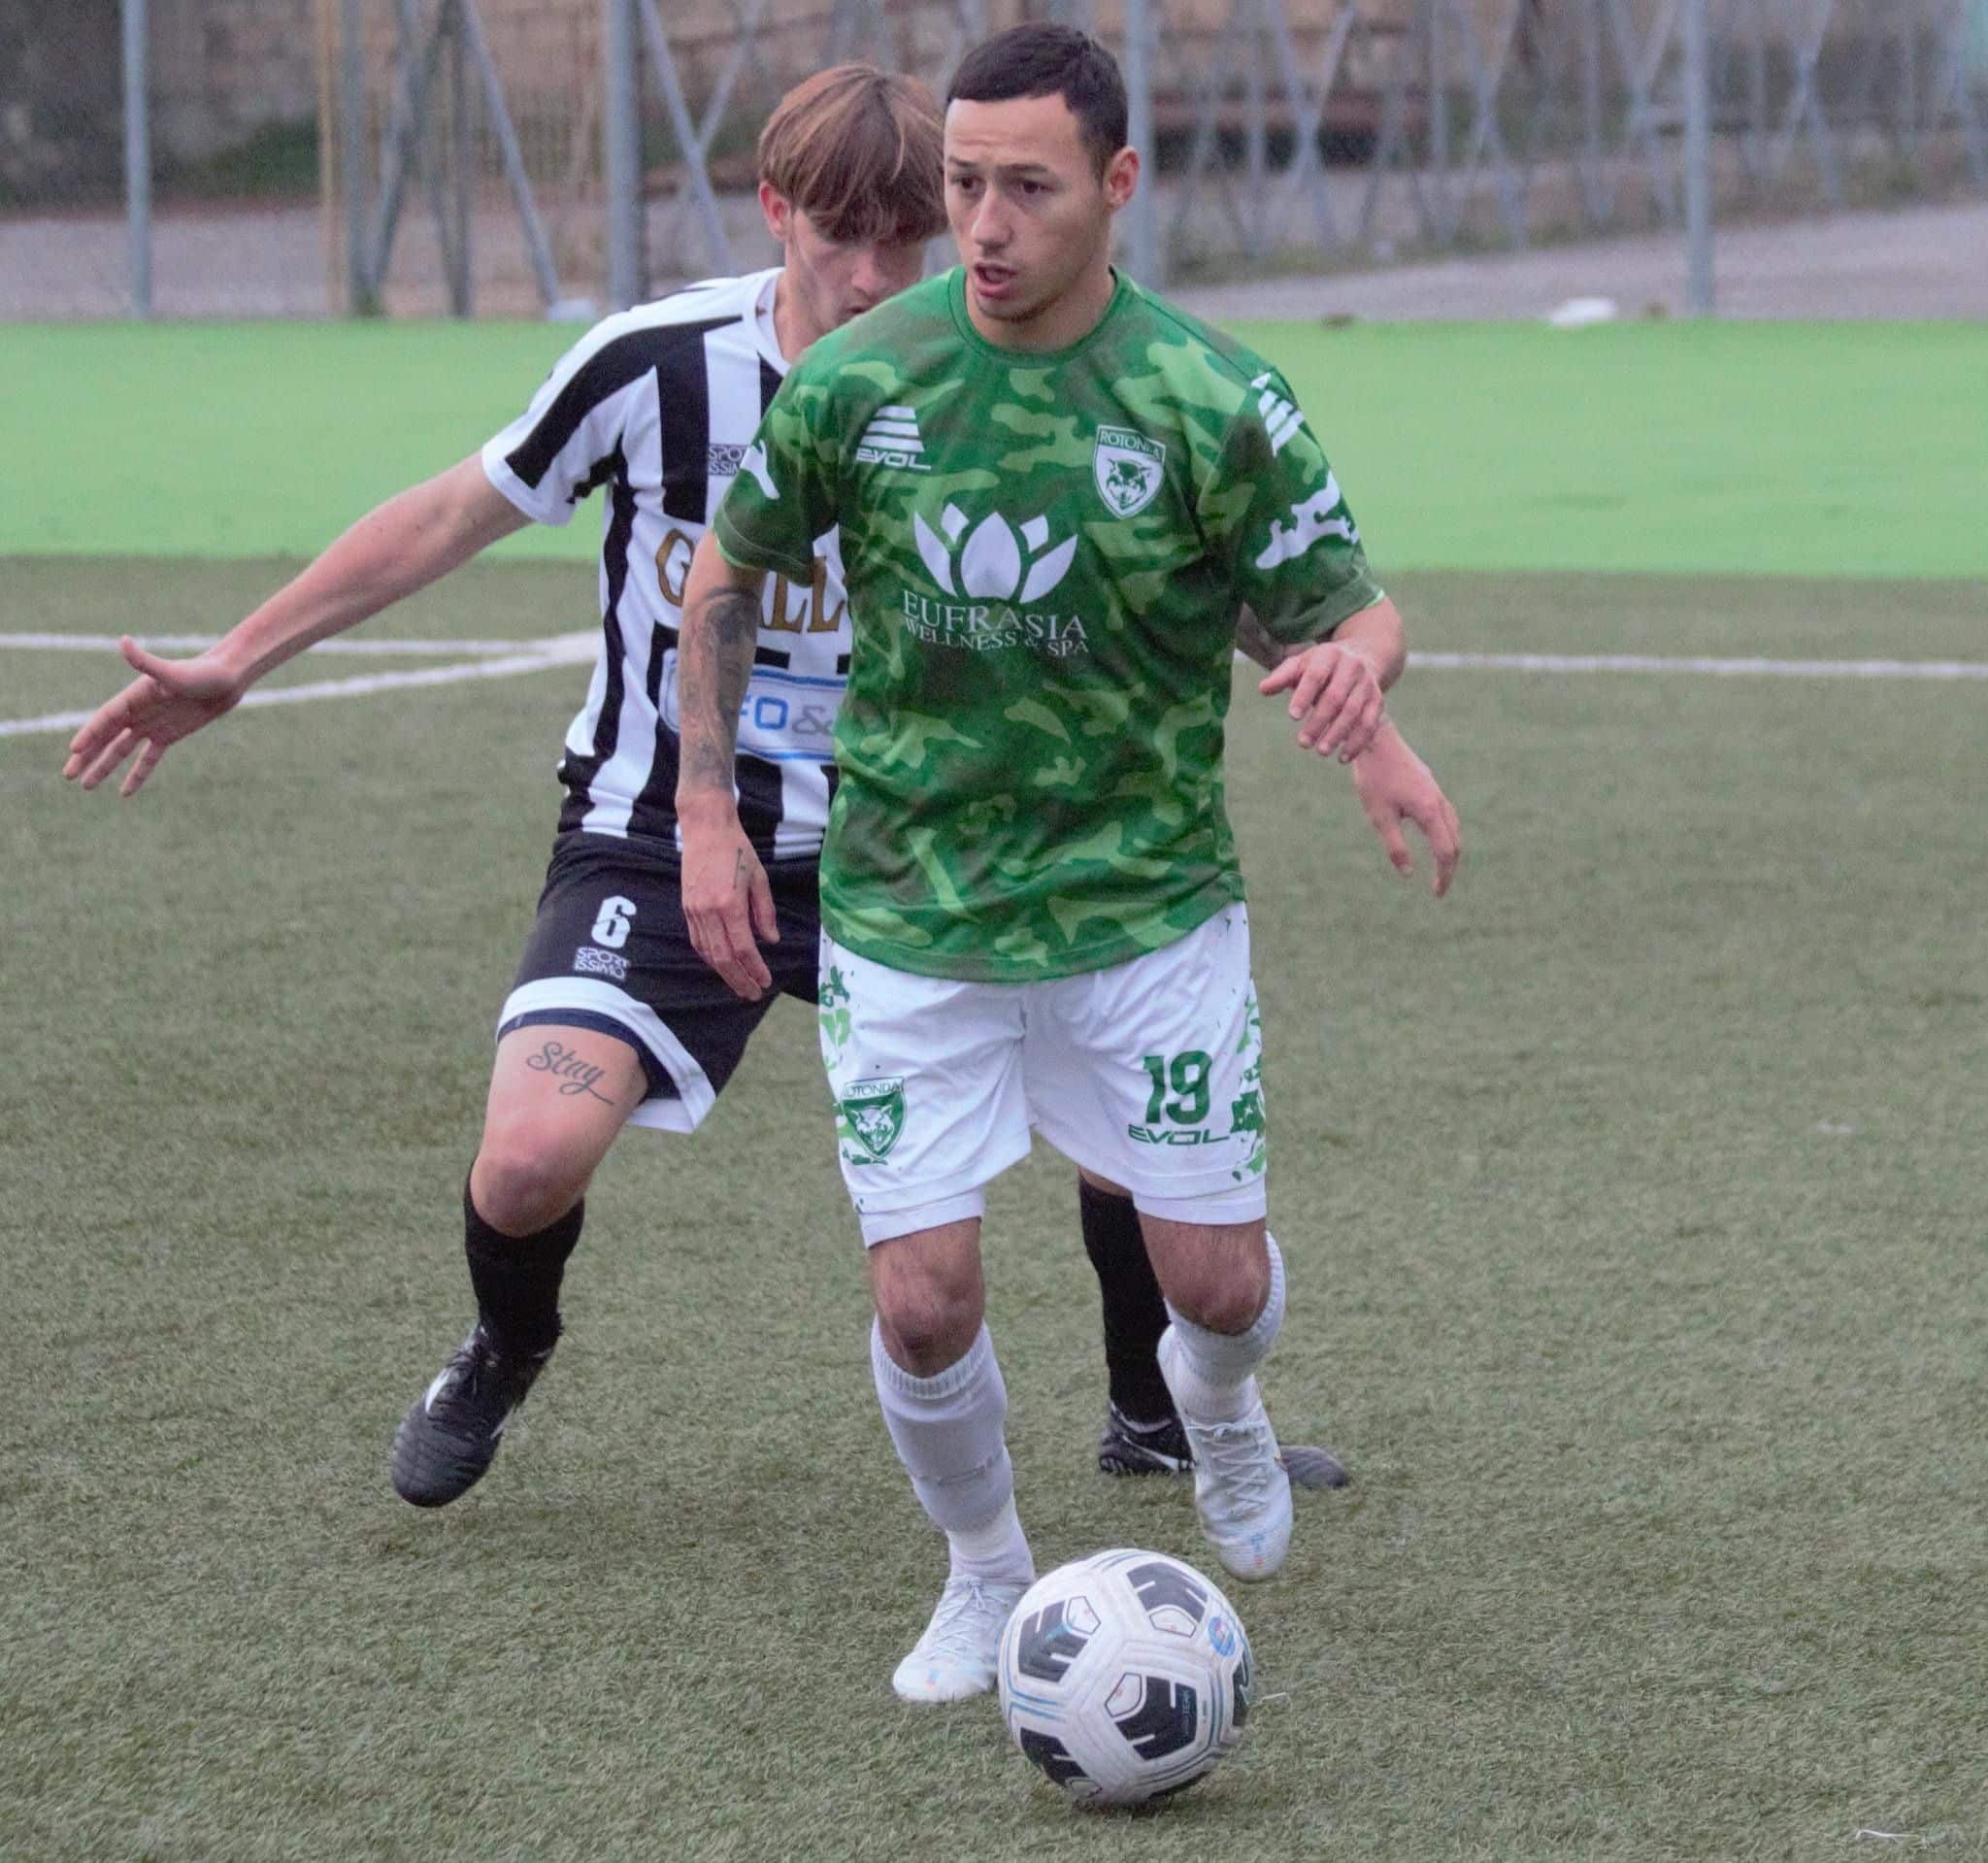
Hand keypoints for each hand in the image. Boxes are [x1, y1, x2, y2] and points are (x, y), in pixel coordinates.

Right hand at [62, 638, 245, 796]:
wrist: (227, 679)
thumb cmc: (201, 672)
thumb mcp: (173, 672)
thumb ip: (146, 662)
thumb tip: (124, 641)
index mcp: (134, 696)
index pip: (106, 718)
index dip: (90, 734)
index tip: (74, 750)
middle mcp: (138, 711)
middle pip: (106, 737)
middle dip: (87, 756)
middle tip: (68, 776)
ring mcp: (151, 724)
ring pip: (121, 750)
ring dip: (104, 767)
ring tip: (87, 786)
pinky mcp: (168, 735)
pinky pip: (148, 759)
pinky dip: (137, 774)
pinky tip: (125, 793)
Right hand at [680, 810, 778, 999]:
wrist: (705, 828)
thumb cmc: (738, 849)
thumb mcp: (760, 879)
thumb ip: (764, 912)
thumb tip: (770, 941)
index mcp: (729, 904)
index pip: (743, 948)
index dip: (755, 968)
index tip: (766, 981)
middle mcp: (708, 911)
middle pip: (723, 958)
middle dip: (739, 980)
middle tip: (752, 994)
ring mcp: (694, 910)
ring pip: (708, 953)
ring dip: (724, 973)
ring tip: (739, 985)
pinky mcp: (687, 907)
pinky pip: (697, 941)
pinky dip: (709, 957)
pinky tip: (720, 965)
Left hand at [1259, 640, 1385, 762]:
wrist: (1360, 659)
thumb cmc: (1319, 667)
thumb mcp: (1300, 666)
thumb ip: (1282, 677)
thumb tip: (1263, 689)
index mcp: (1329, 654)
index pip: (1316, 675)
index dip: (1304, 695)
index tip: (1292, 716)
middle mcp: (1352, 667)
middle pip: (1335, 697)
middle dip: (1319, 722)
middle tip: (1303, 743)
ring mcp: (1367, 684)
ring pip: (1354, 712)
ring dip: (1338, 734)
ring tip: (1321, 752)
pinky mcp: (1377, 700)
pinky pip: (1370, 723)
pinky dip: (1357, 742)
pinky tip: (1343, 758)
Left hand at [1351, 722, 1461, 896]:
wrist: (1376, 740)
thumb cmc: (1374, 778)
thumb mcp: (1379, 817)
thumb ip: (1395, 846)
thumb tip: (1407, 873)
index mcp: (1429, 812)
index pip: (1445, 852)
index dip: (1443, 876)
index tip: (1436, 893)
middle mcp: (1438, 802)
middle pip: (1455, 841)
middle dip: (1449, 867)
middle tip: (1439, 887)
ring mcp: (1435, 792)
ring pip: (1453, 827)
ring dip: (1450, 849)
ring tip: (1440, 866)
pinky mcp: (1429, 785)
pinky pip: (1446, 815)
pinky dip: (1445, 832)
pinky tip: (1434, 836)